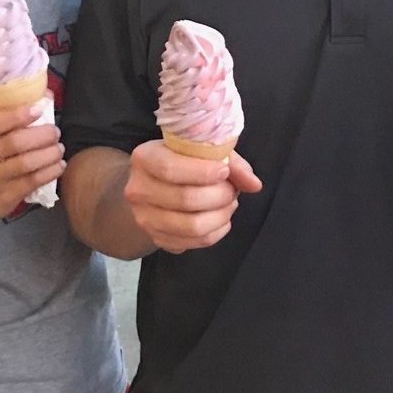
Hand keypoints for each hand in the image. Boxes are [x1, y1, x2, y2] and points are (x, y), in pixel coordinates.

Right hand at [0, 103, 64, 229]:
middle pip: (15, 142)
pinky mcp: (6, 195)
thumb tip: (45, 96)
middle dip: (42, 135)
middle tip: (55, 132)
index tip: (39, 109)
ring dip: (49, 153)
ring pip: (26, 162)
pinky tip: (58, 165)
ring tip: (59, 149)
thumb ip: (8, 120)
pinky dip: (51, 171)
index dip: (17, 115)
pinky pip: (33, 181)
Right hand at [124, 139, 261, 252]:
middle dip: (219, 195)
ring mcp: (145, 218)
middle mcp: (138, 190)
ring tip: (229, 203)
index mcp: (144, 158)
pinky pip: (195, 242)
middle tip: (231, 190)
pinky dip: (217, 231)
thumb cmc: (183, 161)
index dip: (203, 172)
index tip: (224, 171)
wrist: (155, 185)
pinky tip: (221, 218)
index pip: (171, 169)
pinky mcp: (158, 238)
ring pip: (192, 226)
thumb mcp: (202, 150)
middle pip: (186, 199)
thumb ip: (230, 162)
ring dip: (221, 215)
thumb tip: (254, 184)